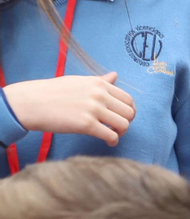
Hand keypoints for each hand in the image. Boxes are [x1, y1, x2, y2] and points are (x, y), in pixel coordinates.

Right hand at [2, 74, 135, 145]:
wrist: (31, 102)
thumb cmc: (53, 92)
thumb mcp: (79, 81)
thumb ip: (100, 81)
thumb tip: (115, 75)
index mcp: (98, 83)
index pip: (128, 99)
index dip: (129, 111)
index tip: (121, 117)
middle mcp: (99, 94)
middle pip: (129, 112)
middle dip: (126, 122)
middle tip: (117, 128)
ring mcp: (93, 109)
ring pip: (124, 125)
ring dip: (121, 133)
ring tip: (111, 134)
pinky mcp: (87, 124)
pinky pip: (112, 136)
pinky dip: (113, 141)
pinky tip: (107, 142)